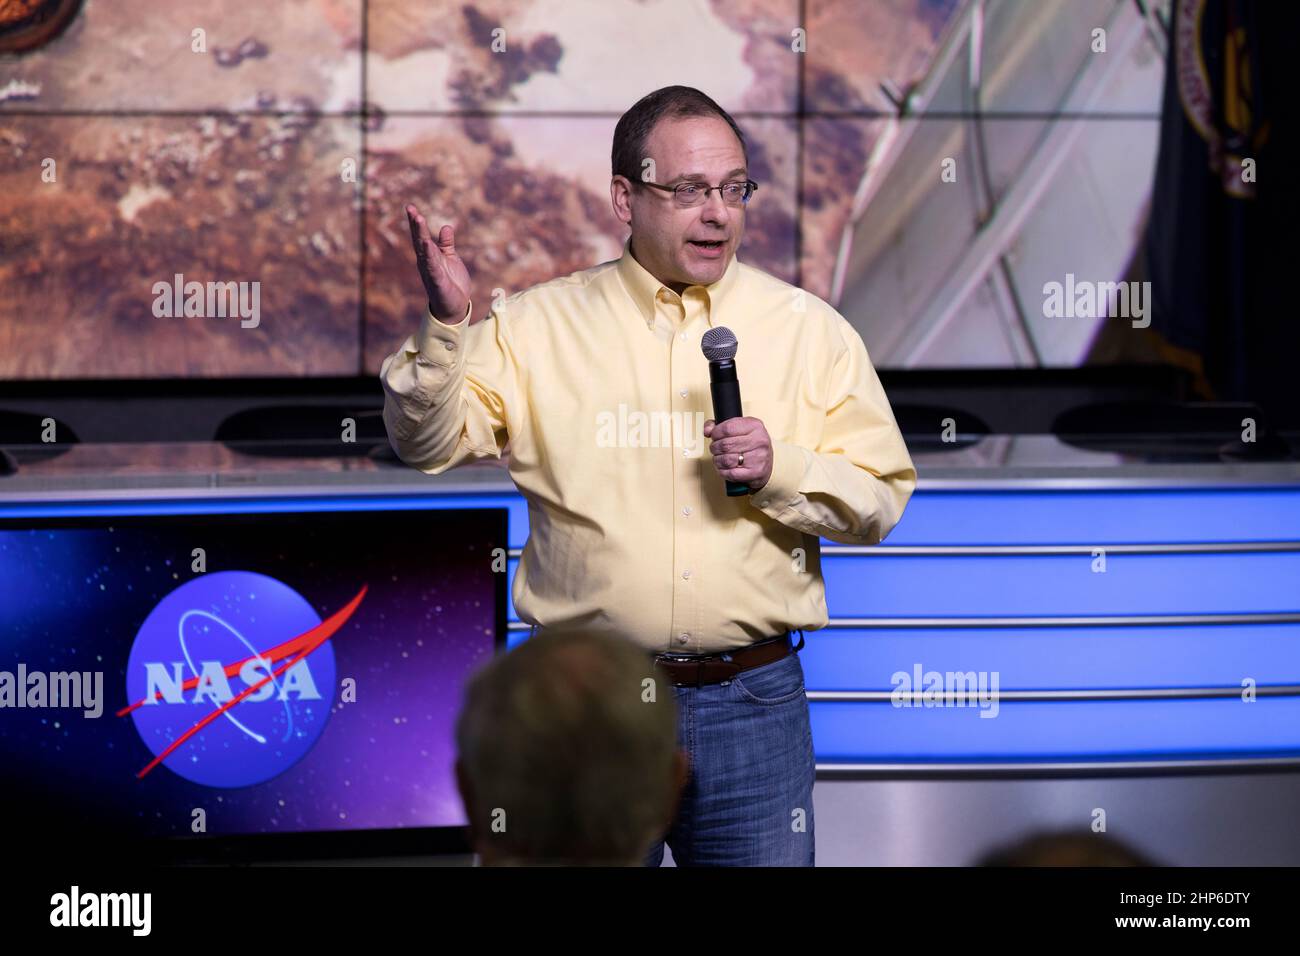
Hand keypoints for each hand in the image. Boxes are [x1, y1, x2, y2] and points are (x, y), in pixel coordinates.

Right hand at [406, 203, 470, 324]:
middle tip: (411, 209)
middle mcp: (426, 262)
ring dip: (421, 234)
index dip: (415, 222)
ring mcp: (430, 271)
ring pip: (424, 250)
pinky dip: (430, 255)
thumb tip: (445, 226)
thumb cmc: (451, 282)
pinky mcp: (437, 281)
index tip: (410, 207)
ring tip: (419, 219)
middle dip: (416, 225)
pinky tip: (427, 244)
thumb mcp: (450, 258)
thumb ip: (446, 243)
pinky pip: (433, 266)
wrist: (454, 306)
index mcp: (429, 255)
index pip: (421, 236)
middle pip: (419, 240)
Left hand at [704, 417, 772, 490]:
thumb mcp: (740, 429)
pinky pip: (730, 473)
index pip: (727, 428)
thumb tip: (707, 430)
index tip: (714, 436)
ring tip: (720, 458)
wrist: (767, 464)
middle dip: (715, 448)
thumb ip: (720, 426)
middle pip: (725, 444)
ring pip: (726, 460)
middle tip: (716, 449)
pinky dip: (722, 471)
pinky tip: (724, 468)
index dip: (715, 433)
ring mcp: (758, 458)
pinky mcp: (755, 473)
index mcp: (755, 426)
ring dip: (717, 460)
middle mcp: (759, 441)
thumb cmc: (752, 446)